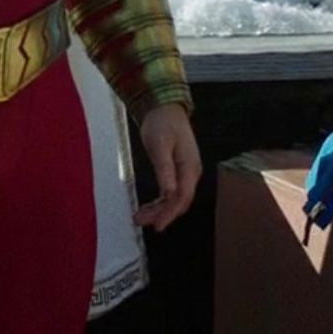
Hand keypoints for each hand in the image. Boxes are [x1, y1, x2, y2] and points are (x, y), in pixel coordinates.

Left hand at [134, 103, 200, 231]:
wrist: (165, 108)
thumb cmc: (162, 123)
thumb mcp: (159, 146)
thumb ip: (165, 170)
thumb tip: (169, 192)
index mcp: (190, 166)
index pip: (182, 197)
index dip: (170, 213)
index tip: (157, 225)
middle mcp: (191, 172)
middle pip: (179, 201)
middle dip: (162, 214)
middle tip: (141, 220)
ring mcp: (186, 171)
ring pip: (174, 199)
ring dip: (159, 209)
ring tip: (140, 216)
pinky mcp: (178, 170)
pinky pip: (171, 192)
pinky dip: (160, 201)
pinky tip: (148, 206)